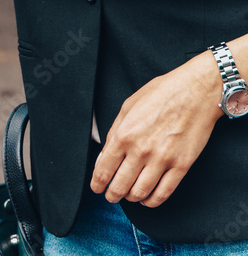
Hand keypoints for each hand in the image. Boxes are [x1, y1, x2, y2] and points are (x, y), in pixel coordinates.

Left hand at [90, 53, 222, 206]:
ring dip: (131, 198)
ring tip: (128, 196)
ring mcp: (162, 160)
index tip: (97, 189)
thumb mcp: (127, 108)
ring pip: (140, 193)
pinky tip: (147, 198)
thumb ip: (113, 133)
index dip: (97, 184)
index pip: (103, 170)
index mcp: (123, 135)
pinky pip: (164, 192)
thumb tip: (103, 156)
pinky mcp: (182, 165)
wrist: (195, 91)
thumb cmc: (160, 94)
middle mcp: (141, 150)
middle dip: (112, 195)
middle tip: (111, 196)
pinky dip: (152, 201)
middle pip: (120, 186)